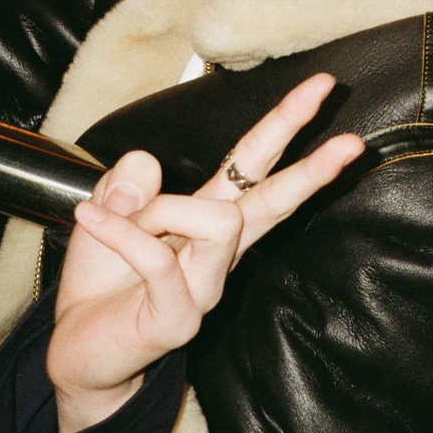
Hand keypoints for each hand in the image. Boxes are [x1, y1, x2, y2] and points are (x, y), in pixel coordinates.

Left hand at [48, 73, 364, 432]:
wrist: (77, 347)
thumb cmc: (101, 280)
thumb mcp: (107, 208)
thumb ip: (127, 179)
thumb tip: (147, 163)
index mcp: (208, 213)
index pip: (256, 162)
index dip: (287, 123)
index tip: (321, 85)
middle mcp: (218, 250)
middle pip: (276, 200)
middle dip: (314, 169)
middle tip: (354, 142)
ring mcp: (205, 286)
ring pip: (218, 222)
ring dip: (163, 209)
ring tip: (119, 215)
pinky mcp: (180, 317)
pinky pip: (157, 258)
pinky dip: (120, 232)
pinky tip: (92, 220)